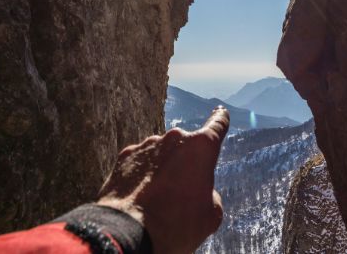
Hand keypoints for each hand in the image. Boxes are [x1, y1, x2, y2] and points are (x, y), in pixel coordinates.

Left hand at [97, 107, 229, 253]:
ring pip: (162, 155)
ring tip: (158, 201)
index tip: (220, 112)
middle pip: (185, 147)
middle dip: (186, 164)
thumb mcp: (210, 215)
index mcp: (200, 148)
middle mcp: (174, 139)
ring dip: (163, 171)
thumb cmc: (176, 225)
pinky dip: (142, 176)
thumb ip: (211, 194)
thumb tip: (200, 191)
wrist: (129, 233)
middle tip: (182, 193)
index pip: (216, 126)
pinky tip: (141, 197)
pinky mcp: (125, 156)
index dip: (220, 120)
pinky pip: (141, 163)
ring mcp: (147, 146)